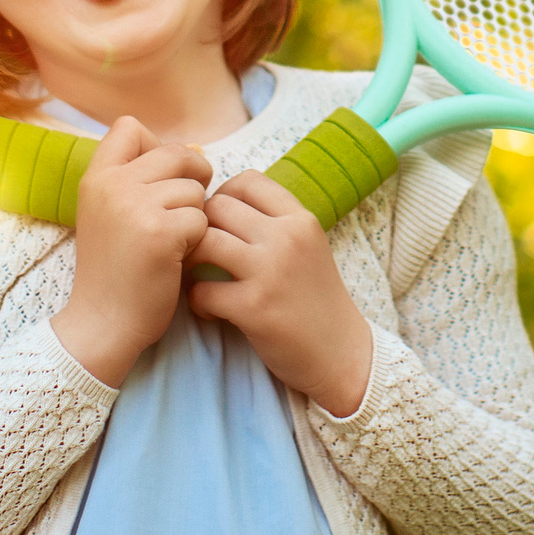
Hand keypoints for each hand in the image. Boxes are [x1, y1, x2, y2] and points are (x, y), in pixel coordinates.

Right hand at [51, 117, 210, 387]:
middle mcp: (112, 185)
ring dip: (195, 213)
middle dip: (192, 178)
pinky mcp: (160, 232)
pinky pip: (202, 217)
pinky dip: (198, 238)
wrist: (102, 322)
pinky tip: (179, 257)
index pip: (128, 126)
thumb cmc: (113, 269)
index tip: (159, 176)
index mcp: (95, 177)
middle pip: (175, 153)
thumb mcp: (106, 213)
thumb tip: (192, 153)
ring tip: (174, 240)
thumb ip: (134, 180)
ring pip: (194, 187)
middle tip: (184, 209)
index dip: (155, 144)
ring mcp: (135, 207)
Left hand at [187, 171, 374, 416]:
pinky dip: (197, 301)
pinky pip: (202, 290)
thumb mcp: (308, 247)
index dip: (223, 195)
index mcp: (300, 219)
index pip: (248, 180)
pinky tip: (210, 310)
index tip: (220, 222)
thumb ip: (275, 224)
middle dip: (201, 228)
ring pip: (205, 241)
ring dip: (191, 260)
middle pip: (218, 207)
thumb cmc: (317, 300)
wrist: (342, 354)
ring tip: (199, 277)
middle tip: (202, 252)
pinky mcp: (254, 308)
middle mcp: (286, 238)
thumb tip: (223, 204)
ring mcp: (270, 272)